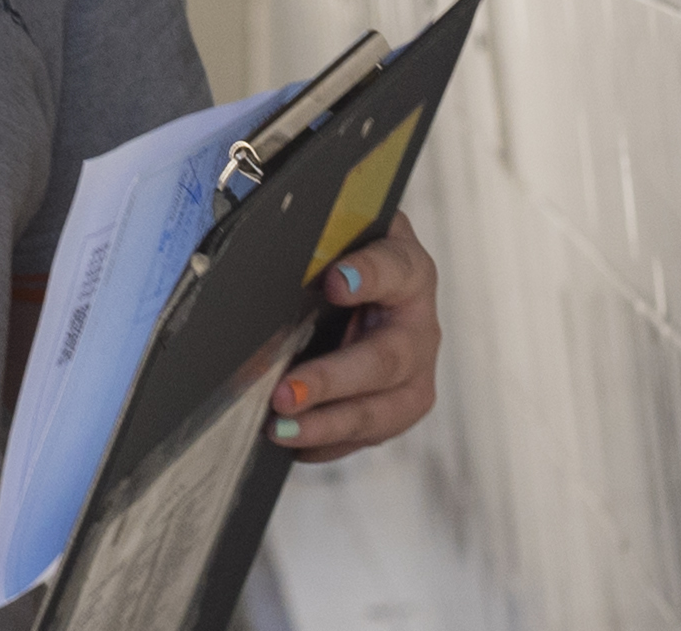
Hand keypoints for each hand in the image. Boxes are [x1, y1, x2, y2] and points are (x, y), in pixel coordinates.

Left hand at [268, 215, 438, 461]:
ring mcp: (415, 374)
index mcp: (408, 269)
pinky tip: (294, 443)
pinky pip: (368, 435)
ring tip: (281, 428)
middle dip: (333, 380)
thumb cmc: (344, 257)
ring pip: (382, 410)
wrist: (368, 288)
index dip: (367, 275)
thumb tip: (260, 247)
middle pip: (386, 358)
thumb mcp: (336, 237)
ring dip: (329, 424)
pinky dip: (328, 443)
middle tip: (286, 392)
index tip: (333, 282)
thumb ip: (315, 240)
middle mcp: (419, 325)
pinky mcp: (399, 409)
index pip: (394, 268)